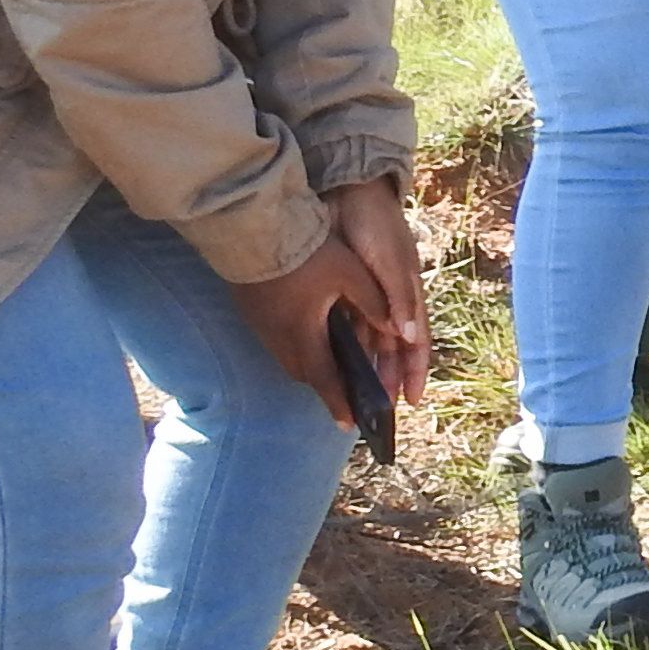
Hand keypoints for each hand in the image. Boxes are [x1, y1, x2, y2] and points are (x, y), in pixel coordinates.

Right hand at [226, 190, 423, 428]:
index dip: (339, 402)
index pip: (325, 379)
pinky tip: (305, 335)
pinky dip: (294, 345)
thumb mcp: (349, 273)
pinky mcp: (248, 310)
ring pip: (288, 357)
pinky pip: (275, 340)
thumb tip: (400, 330)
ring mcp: (259, 324)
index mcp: (304, 333)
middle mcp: (278, 336)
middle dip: (325, 386)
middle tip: (344, 395)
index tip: (350, 425)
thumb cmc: (304, 250)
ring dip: (309, 365)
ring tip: (329, 368)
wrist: (249, 225)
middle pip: (304, 373)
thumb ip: (375, 303)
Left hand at [320, 174, 433, 407]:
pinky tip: (333, 361)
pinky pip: (347, 323)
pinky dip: (345, 344)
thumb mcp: (390, 263)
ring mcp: (367, 294)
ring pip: (369, 339)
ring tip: (353, 391)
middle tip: (377, 406)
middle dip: (387, 377)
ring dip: (365, 365)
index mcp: (409, 295)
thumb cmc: (376, 226)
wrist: (347, 190)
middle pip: (392, 348)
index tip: (410, 401)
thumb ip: (398, 300)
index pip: (416, 343)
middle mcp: (391, 300)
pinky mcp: (344, 287)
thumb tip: (407, 339)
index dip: (415, 372)